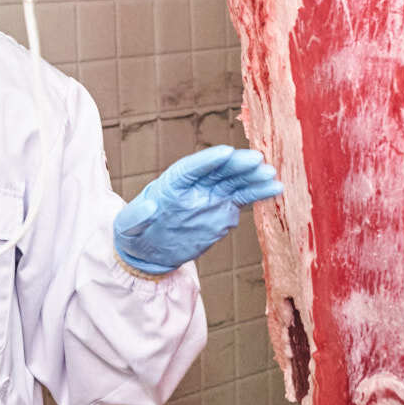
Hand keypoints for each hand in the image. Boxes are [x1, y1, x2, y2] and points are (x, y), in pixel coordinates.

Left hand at [115, 146, 283, 273]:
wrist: (151, 252)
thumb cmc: (135, 234)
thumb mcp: (128, 227)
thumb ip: (138, 216)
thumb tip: (150, 205)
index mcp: (171, 184)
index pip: (191, 168)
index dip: (208, 160)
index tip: (226, 152)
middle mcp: (194, 186)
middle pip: (218, 171)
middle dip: (237, 165)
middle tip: (257, 160)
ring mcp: (211, 196)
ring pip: (234, 182)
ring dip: (252, 177)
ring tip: (271, 174)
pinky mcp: (223, 209)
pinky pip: (243, 198)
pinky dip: (258, 193)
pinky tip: (274, 189)